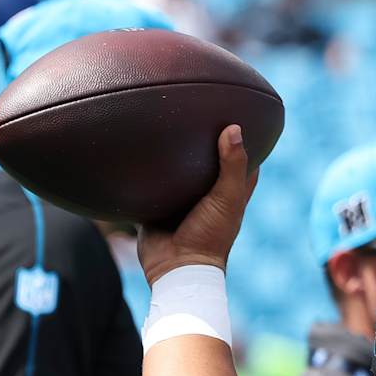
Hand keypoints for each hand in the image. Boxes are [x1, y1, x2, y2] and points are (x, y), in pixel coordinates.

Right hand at [138, 126, 258, 284]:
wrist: (175, 267)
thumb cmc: (209, 235)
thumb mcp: (226, 199)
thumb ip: (232, 166)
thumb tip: (234, 128)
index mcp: (230, 191)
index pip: (242, 159)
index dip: (242, 139)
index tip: (236, 112)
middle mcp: (206, 193)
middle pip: (205, 160)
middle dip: (201, 140)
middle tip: (191, 108)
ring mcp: (180, 200)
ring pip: (175, 171)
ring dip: (169, 154)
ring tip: (159, 120)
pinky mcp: (156, 206)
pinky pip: (148, 184)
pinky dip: (144, 170)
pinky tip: (133, 146)